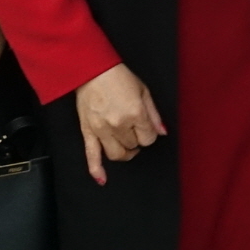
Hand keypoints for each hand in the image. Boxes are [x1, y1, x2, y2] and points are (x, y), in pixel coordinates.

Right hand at [73, 64, 166, 184]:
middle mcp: (119, 124)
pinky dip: (96, 170)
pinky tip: (102, 179)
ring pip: (116, 154)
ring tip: (127, 146)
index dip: (149, 134)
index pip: (148, 138)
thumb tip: (162, 132)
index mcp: (135, 113)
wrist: (91, 70)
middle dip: (136, 139)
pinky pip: (91, 155)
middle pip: (133, 145)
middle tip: (135, 131)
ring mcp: (102, 130)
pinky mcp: (87, 131)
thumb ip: (154, 114)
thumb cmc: (118, 77)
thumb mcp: (143, 91)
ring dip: (124, 153)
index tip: (146, 128)